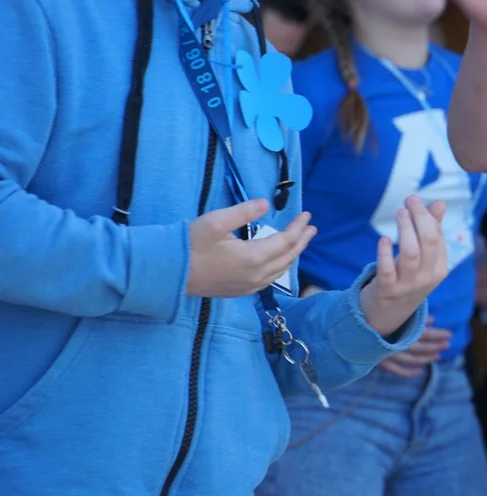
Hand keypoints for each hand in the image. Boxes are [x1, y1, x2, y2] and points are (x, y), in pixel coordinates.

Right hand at [186, 200, 315, 297]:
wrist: (167, 273)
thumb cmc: (190, 244)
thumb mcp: (216, 222)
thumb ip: (244, 212)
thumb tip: (266, 203)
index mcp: (254, 258)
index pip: (286, 241)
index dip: (298, 227)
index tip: (307, 215)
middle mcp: (256, 276)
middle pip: (288, 257)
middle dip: (302, 241)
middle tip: (311, 227)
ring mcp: (249, 287)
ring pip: (280, 270)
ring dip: (293, 254)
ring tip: (299, 241)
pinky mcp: (240, 292)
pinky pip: (269, 280)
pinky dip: (280, 267)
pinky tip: (279, 261)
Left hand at [360, 196, 448, 337]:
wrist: (387, 316)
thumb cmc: (407, 280)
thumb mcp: (424, 260)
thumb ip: (432, 231)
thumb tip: (439, 202)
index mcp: (439, 269)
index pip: (437, 237)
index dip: (427, 217)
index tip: (415, 201)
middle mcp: (426, 277)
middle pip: (428, 242)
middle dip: (420, 217)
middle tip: (410, 200)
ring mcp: (407, 284)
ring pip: (410, 253)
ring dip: (406, 230)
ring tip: (400, 213)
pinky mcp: (387, 290)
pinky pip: (387, 270)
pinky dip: (385, 253)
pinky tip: (383, 239)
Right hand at [379, 316, 452, 377]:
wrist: (349, 327)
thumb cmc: (375, 315)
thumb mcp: (395, 313)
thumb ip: (413, 316)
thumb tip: (431, 320)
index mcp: (398, 329)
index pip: (423, 333)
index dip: (437, 334)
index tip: (450, 334)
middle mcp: (393, 343)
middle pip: (419, 347)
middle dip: (435, 346)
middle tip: (448, 344)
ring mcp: (386, 354)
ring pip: (410, 359)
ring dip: (425, 358)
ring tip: (437, 356)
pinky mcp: (379, 361)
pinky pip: (396, 370)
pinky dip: (408, 372)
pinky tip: (419, 370)